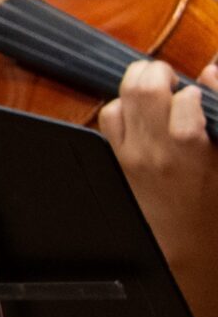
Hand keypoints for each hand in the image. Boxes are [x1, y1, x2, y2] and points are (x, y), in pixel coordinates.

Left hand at [102, 60, 217, 256]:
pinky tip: (138, 110)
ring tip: (155, 86)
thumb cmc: (213, 203)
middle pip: (145, 89)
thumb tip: (211, 72)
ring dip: (138, 83)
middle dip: (160, 73)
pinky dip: (121, 105)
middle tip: (172, 78)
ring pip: (123, 98)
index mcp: (191, 150)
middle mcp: (157, 149)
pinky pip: (109, 116)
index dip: (195, 91)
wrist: (185, 244)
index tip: (199, 96)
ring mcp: (132, 152)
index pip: (187, 99)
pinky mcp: (118, 158)